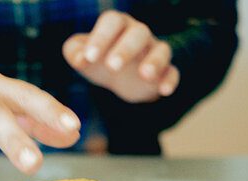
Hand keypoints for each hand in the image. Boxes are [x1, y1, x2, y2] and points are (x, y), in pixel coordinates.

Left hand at [63, 10, 179, 103]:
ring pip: (161, 49)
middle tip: (112, 66)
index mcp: (116, 25)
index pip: (111, 22)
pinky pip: (173, 72)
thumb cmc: (98, 60)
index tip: (89, 58)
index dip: (101, 37)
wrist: (117, 77)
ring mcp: (154, 51)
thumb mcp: (82, 56)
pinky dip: (170, 80)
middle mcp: (138, 33)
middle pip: (138, 33)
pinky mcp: (165, 71)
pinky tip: (164, 91)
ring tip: (145, 75)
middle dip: (126, 48)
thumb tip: (80, 58)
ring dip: (154, 61)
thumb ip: (75, 52)